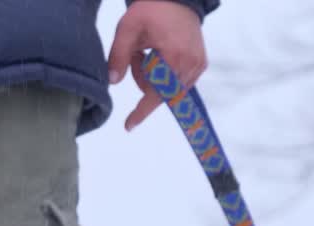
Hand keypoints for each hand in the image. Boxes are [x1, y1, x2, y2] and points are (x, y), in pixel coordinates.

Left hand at [107, 1, 207, 130]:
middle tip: (138, 55)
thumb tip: (112, 82)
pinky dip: (165, 76)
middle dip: (143, 80)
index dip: (141, 110)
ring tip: (151, 53)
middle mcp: (190, 64)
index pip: (155, 92)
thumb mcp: (127, 28)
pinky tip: (161, 56)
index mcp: (173, 55)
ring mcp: (198, 66)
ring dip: (154, 79)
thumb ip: (118, 55)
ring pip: (168, 90)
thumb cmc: (151, 10)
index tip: (129, 126)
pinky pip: (178, 83)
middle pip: (160, 92)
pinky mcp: (200, 65)